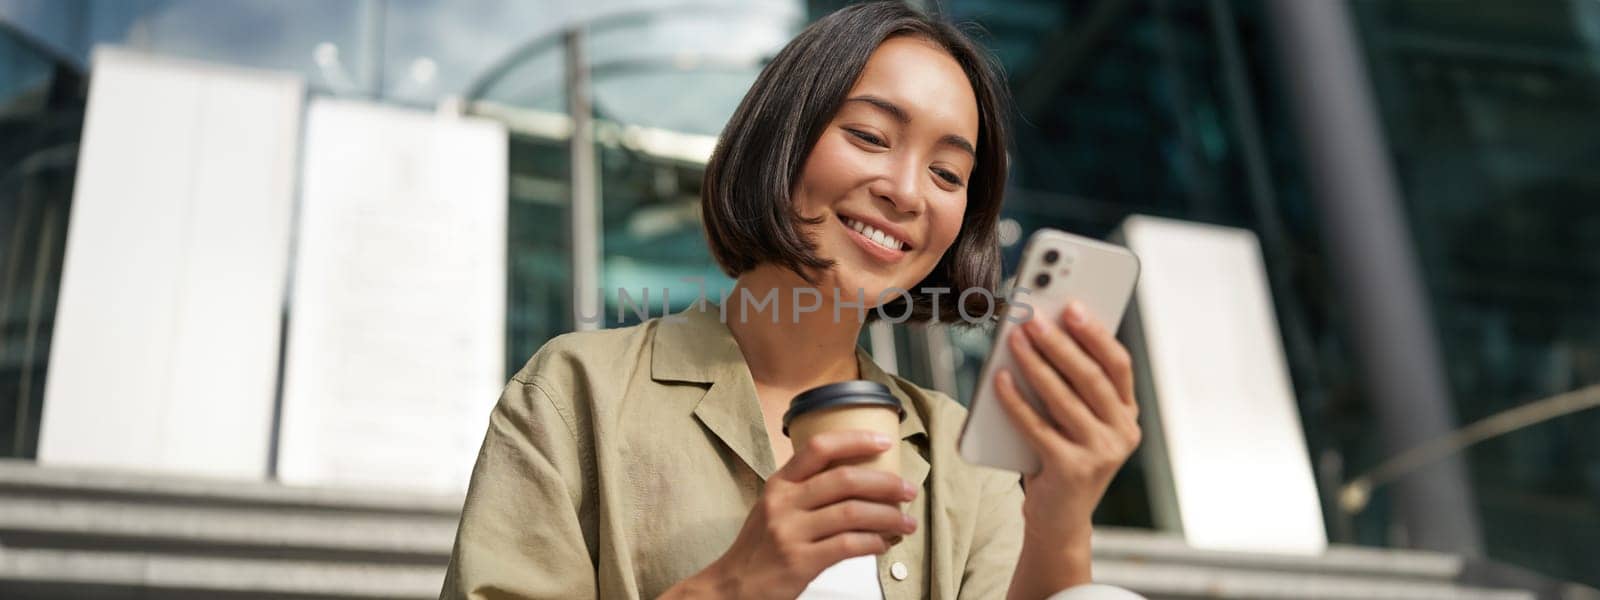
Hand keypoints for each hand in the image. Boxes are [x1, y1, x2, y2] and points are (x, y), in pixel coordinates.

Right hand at [670, 430, 919, 599]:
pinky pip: (848, 545)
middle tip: (908, 490)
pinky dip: (873, 543)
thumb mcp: (774, 508)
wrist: (732, 587)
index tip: (884, 441)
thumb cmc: (760, 548)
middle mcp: (784, 502)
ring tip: (907, 523)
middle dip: (885, 483)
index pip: (819, 447)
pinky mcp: (800, 561)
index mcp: (780, 483)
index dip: (855, 440)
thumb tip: (861, 481)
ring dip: (888, 517)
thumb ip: (806, 491)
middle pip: (844, 479)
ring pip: (852, 513)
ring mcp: (791, 532)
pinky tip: (884, 545)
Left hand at [995, 300, 1140, 544]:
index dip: (1095, 333)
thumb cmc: (1063, 457)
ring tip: (1013, 337)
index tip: (1072, 305)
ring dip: (1035, 363)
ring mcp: (1099, 454)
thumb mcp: (1078, 421)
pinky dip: (1015, 400)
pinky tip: (999, 378)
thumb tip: (1043, 332)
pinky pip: (1036, 426)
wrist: (1059, 520)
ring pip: (1063, 398)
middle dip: (1059, 342)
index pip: (1118, 364)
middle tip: (1032, 316)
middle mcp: (1121, 433)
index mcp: (1127, 414)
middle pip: (1090, 377)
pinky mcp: (1070, 470)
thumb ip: (1072, 386)